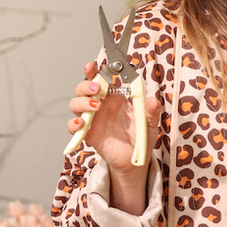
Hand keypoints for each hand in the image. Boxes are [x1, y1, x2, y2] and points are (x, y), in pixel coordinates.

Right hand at [67, 60, 161, 175]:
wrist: (134, 160)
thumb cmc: (140, 137)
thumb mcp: (149, 123)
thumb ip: (151, 112)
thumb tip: (153, 100)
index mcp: (115, 98)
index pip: (101, 80)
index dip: (94, 71)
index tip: (92, 66)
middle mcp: (101, 106)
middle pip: (84, 89)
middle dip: (86, 85)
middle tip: (97, 89)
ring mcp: (93, 119)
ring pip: (76, 104)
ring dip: (82, 102)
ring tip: (95, 106)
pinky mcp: (88, 134)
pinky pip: (73, 127)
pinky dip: (73, 123)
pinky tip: (81, 123)